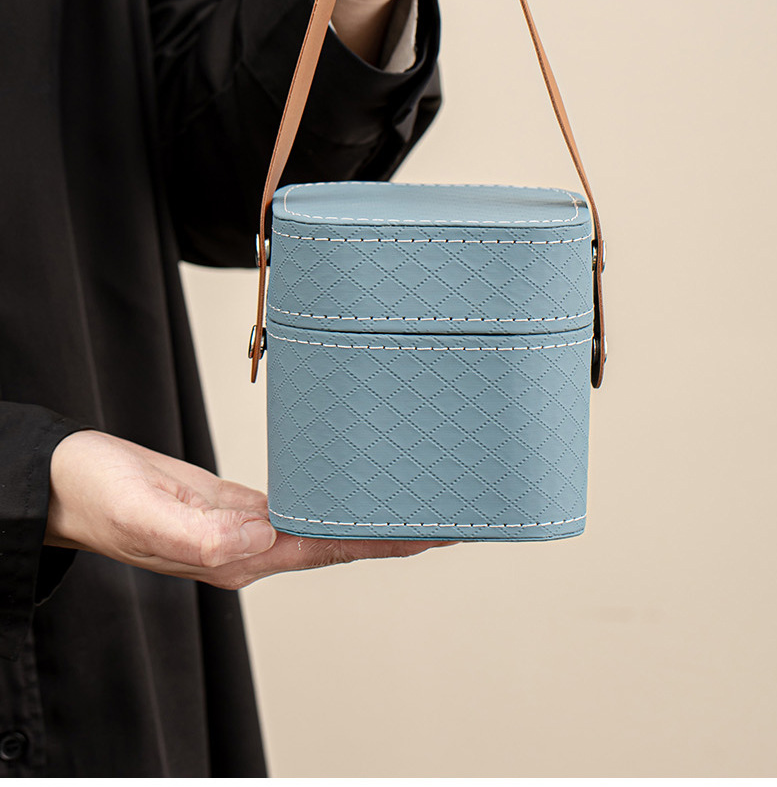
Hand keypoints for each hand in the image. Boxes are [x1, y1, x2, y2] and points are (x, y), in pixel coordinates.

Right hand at [45, 431, 452, 588]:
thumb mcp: (140, 511)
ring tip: (417, 495)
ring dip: (369, 514)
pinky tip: (349, 485)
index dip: (383, 541)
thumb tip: (263, 536)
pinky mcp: (229, 507)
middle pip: (336, 542)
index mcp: (233, 555)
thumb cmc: (94, 495)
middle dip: (393, 530)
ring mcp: (239, 529)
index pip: (327, 547)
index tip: (434, 530)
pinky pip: (295, 504)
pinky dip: (331, 495)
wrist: (62, 484)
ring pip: (320, 523)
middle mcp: (245, 547)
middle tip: (451, 507)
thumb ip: (198, 532)